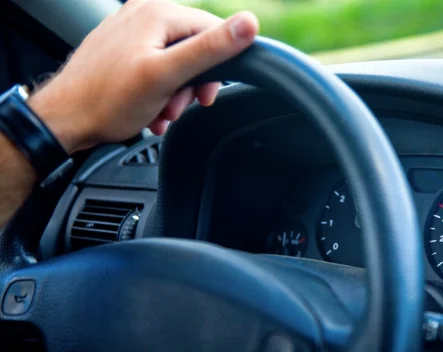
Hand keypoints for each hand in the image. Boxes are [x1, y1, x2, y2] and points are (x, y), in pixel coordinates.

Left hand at [26, 0, 258, 153]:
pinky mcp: (122, 48)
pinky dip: (159, 91)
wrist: (64, 119)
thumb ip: (210, 49)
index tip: (206, 97)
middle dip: (191, 85)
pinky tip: (151, 110)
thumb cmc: (108, 101)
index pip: (212, 31)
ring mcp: (130, 30)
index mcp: (157, 13)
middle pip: (193, 48)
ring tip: (159, 113)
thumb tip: (249, 23)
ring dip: (175, 93)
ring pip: (175, 60)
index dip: (217, 67)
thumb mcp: (167, 76)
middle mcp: (143, 13)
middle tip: (178, 108)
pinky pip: (155, 66)